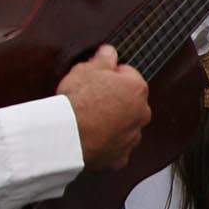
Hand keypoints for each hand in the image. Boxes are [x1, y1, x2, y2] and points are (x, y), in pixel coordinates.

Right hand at [59, 47, 150, 170]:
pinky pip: (115, 149)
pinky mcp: (120, 158)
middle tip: (90, 100)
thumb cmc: (78, 98)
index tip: (95, 79)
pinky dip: (106, 145)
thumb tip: (110, 51)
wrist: (67, 135)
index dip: (110, 75)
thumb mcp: (87, 69)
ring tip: (88, 122)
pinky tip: (90, 140)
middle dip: (114, 100)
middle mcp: (141, 114)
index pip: (127, 75)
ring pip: (125, 127)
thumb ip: (103, 58)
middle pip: (129, 102)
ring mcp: (132, 138)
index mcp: (137, 89)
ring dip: (112, 124)